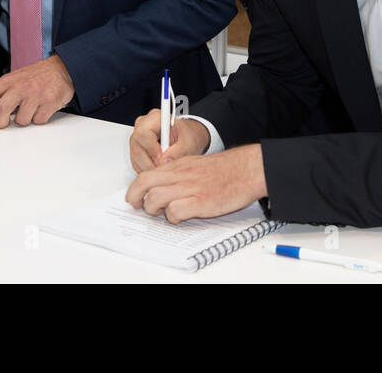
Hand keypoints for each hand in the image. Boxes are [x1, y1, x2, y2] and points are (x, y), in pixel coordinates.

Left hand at [0, 54, 73, 128]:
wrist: (62, 68)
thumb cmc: (36, 76)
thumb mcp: (15, 79)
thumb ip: (0, 94)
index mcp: (7, 81)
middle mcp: (20, 87)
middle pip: (1, 112)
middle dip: (2, 122)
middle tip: (6, 121)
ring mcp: (35, 94)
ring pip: (21, 121)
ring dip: (26, 119)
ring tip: (32, 106)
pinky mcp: (49, 102)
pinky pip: (38, 121)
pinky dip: (40, 118)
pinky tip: (43, 106)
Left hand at [125, 144, 266, 223]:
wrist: (246, 170)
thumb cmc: (224, 169)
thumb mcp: (196, 164)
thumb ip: (178, 173)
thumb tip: (162, 186)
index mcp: (178, 165)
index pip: (146, 174)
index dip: (135, 188)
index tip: (134, 197)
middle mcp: (180, 175)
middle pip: (144, 184)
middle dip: (135, 198)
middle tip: (138, 207)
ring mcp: (189, 188)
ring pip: (155, 199)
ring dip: (154, 210)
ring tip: (164, 213)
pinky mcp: (200, 202)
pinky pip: (175, 212)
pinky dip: (173, 217)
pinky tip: (181, 216)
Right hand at [129, 110, 209, 172]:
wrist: (187, 137)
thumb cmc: (187, 135)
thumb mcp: (188, 143)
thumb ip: (177, 151)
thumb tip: (164, 162)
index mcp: (155, 118)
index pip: (143, 133)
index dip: (151, 149)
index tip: (162, 159)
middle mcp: (142, 126)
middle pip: (137, 147)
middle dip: (150, 162)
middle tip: (164, 167)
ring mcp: (137, 138)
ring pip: (135, 157)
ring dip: (148, 167)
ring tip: (164, 168)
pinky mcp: (136, 150)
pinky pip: (136, 163)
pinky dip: (146, 169)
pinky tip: (159, 167)